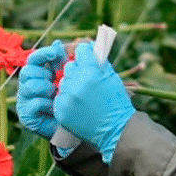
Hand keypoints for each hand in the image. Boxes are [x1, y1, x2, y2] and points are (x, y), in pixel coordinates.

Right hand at [17, 40, 65, 138]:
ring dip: (46, 89)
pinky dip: (47, 104)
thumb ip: (62, 63)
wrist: (72, 126)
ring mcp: (24, 101)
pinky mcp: (25, 115)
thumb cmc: (68, 100)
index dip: (42, 54)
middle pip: (27, 71)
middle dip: (45, 75)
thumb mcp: (67, 79)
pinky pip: (34, 103)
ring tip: (56, 95)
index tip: (55, 52)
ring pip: (29, 86)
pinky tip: (54, 108)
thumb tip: (58, 43)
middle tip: (56, 83)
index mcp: (35, 75)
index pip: (33, 59)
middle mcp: (26, 86)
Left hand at [54, 42, 134, 163]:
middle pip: (69, 66)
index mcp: (91, 71)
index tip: (87, 59)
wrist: (116, 129)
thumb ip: (98, 60)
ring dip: (71, 86)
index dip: (85, 54)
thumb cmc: (116, 101)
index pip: (80, 51)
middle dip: (77, 71)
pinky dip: (66, 100)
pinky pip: (59, 97)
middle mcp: (77, 83)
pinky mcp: (61, 110)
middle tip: (87, 82)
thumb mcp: (111, 76)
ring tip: (83, 97)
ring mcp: (67, 97)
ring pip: (63, 82)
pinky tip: (78, 106)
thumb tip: (87, 46)